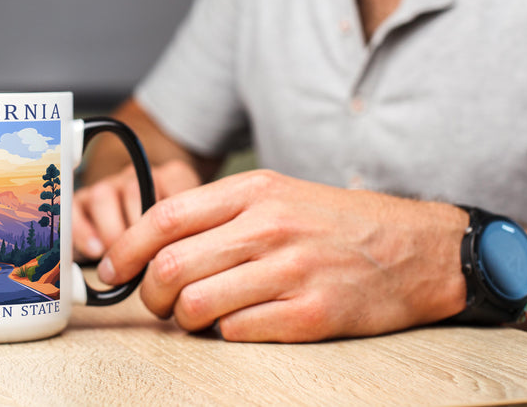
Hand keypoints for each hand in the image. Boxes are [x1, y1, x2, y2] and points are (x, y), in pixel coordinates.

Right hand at [73, 160, 201, 260]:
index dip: (172, 223)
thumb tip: (180, 260)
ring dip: (112, 233)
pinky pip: (75, 209)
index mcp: (171, 178)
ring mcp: (109, 186)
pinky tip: (96, 251)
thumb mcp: (188, 233)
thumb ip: (188, 238)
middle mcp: (138, 177)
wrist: (138, 234)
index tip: (172, 251)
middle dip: (138, 232)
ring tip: (121, 260)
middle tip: (145, 260)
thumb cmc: (169, 237)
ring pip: (103, 196)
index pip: (174, 187)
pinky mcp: (83, 201)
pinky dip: (83, 232)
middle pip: (134, 191)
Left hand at [97, 170, 468, 341]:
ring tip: (196, 316)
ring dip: (182, 320)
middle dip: (149, 295)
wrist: (415, 248)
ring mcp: (291, 271)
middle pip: (170, 266)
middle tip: (156, 303)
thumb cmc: (335, 223)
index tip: (111, 272)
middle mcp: (269, 227)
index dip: (126, 249)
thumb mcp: (277, 195)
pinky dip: (225, 334)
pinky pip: (236, 333)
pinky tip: (239, 323)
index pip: (164, 218)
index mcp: (254, 192)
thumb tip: (152, 245)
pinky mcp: (312, 314)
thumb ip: (218, 215)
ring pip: (195, 305)